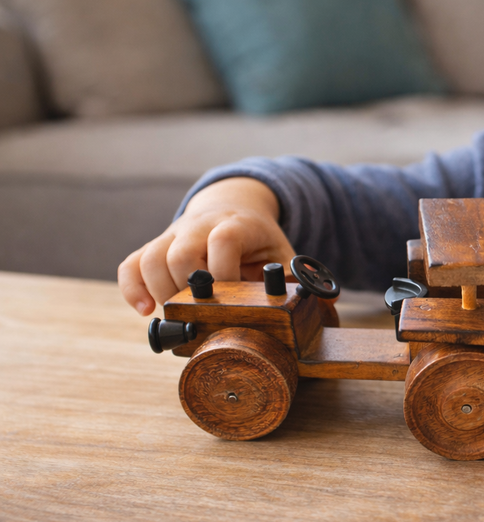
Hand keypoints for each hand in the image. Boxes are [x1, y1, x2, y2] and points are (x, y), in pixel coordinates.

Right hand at [118, 178, 296, 315]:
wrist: (232, 206)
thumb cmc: (258, 240)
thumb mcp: (281, 251)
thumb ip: (291, 276)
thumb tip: (314, 302)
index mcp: (237, 224)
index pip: (223, 240)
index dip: (224, 272)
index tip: (231, 299)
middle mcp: (200, 226)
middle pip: (180, 253)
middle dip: (188, 289)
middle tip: (201, 312)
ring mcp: (174, 235)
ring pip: (150, 257)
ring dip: (159, 293)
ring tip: (176, 315)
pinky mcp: (157, 246)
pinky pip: (131, 264)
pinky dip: (132, 288)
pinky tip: (145, 311)